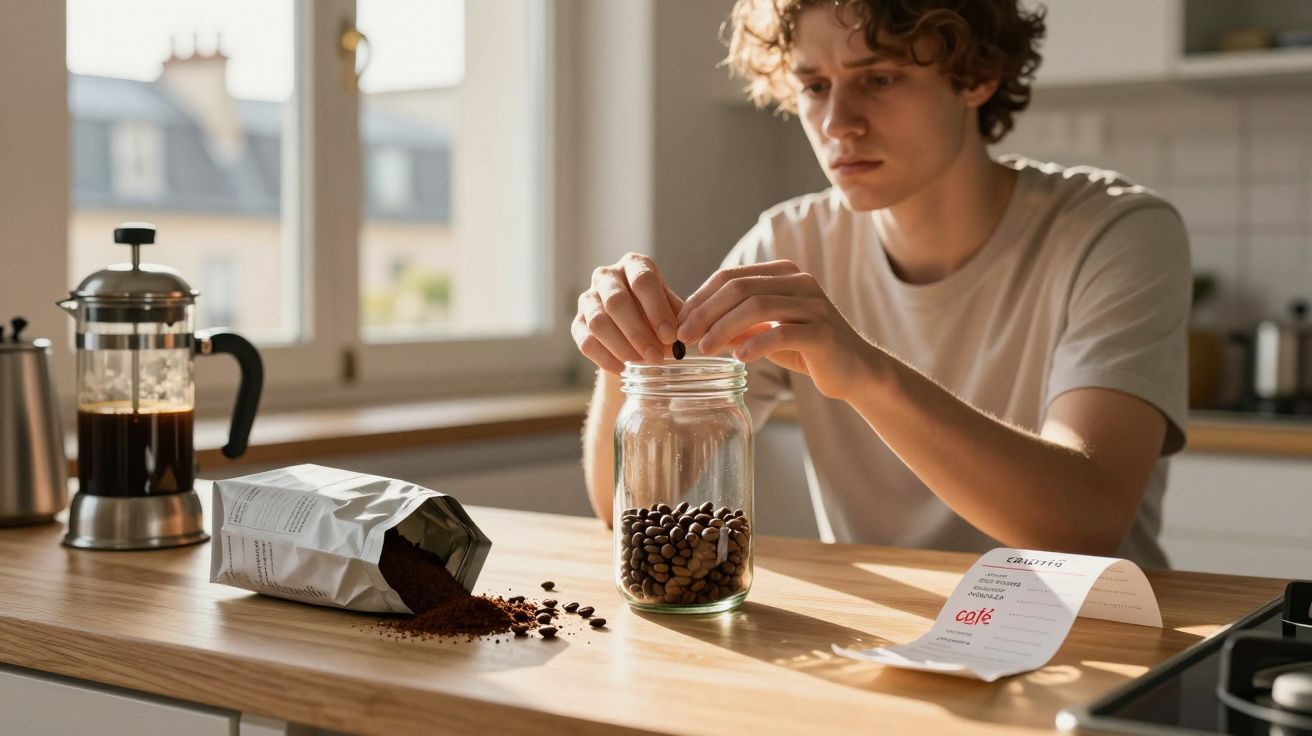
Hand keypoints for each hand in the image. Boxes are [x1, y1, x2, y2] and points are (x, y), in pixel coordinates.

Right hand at [573, 253, 683, 373]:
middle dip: (638, 333)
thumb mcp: (672, 309)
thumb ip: (678, 318)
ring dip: (622, 347)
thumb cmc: (658, 314)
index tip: (671, 337)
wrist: (634, 328)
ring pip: (598, 322)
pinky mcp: (577, 323)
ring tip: (642, 365)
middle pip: (616, 302)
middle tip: (656, 357)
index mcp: (634, 264)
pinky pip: (586, 342)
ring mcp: (588, 298)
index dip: (657, 309)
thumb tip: (685, 335)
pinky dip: (606, 358)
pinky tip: (624, 369)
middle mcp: (607, 276)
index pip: (643, 281)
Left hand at [676, 260, 875, 399]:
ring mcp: (813, 306)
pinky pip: (782, 334)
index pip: (731, 277)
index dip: (700, 298)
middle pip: (740, 288)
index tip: (679, 321)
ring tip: (705, 349)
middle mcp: (800, 282)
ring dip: (724, 329)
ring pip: (757, 307)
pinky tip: (738, 359)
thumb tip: (692, 328)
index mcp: (783, 274)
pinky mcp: (822, 333)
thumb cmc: (805, 349)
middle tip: (684, 336)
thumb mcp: (765, 332)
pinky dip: (755, 345)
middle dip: (706, 312)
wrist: (853, 370)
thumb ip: (735, 326)